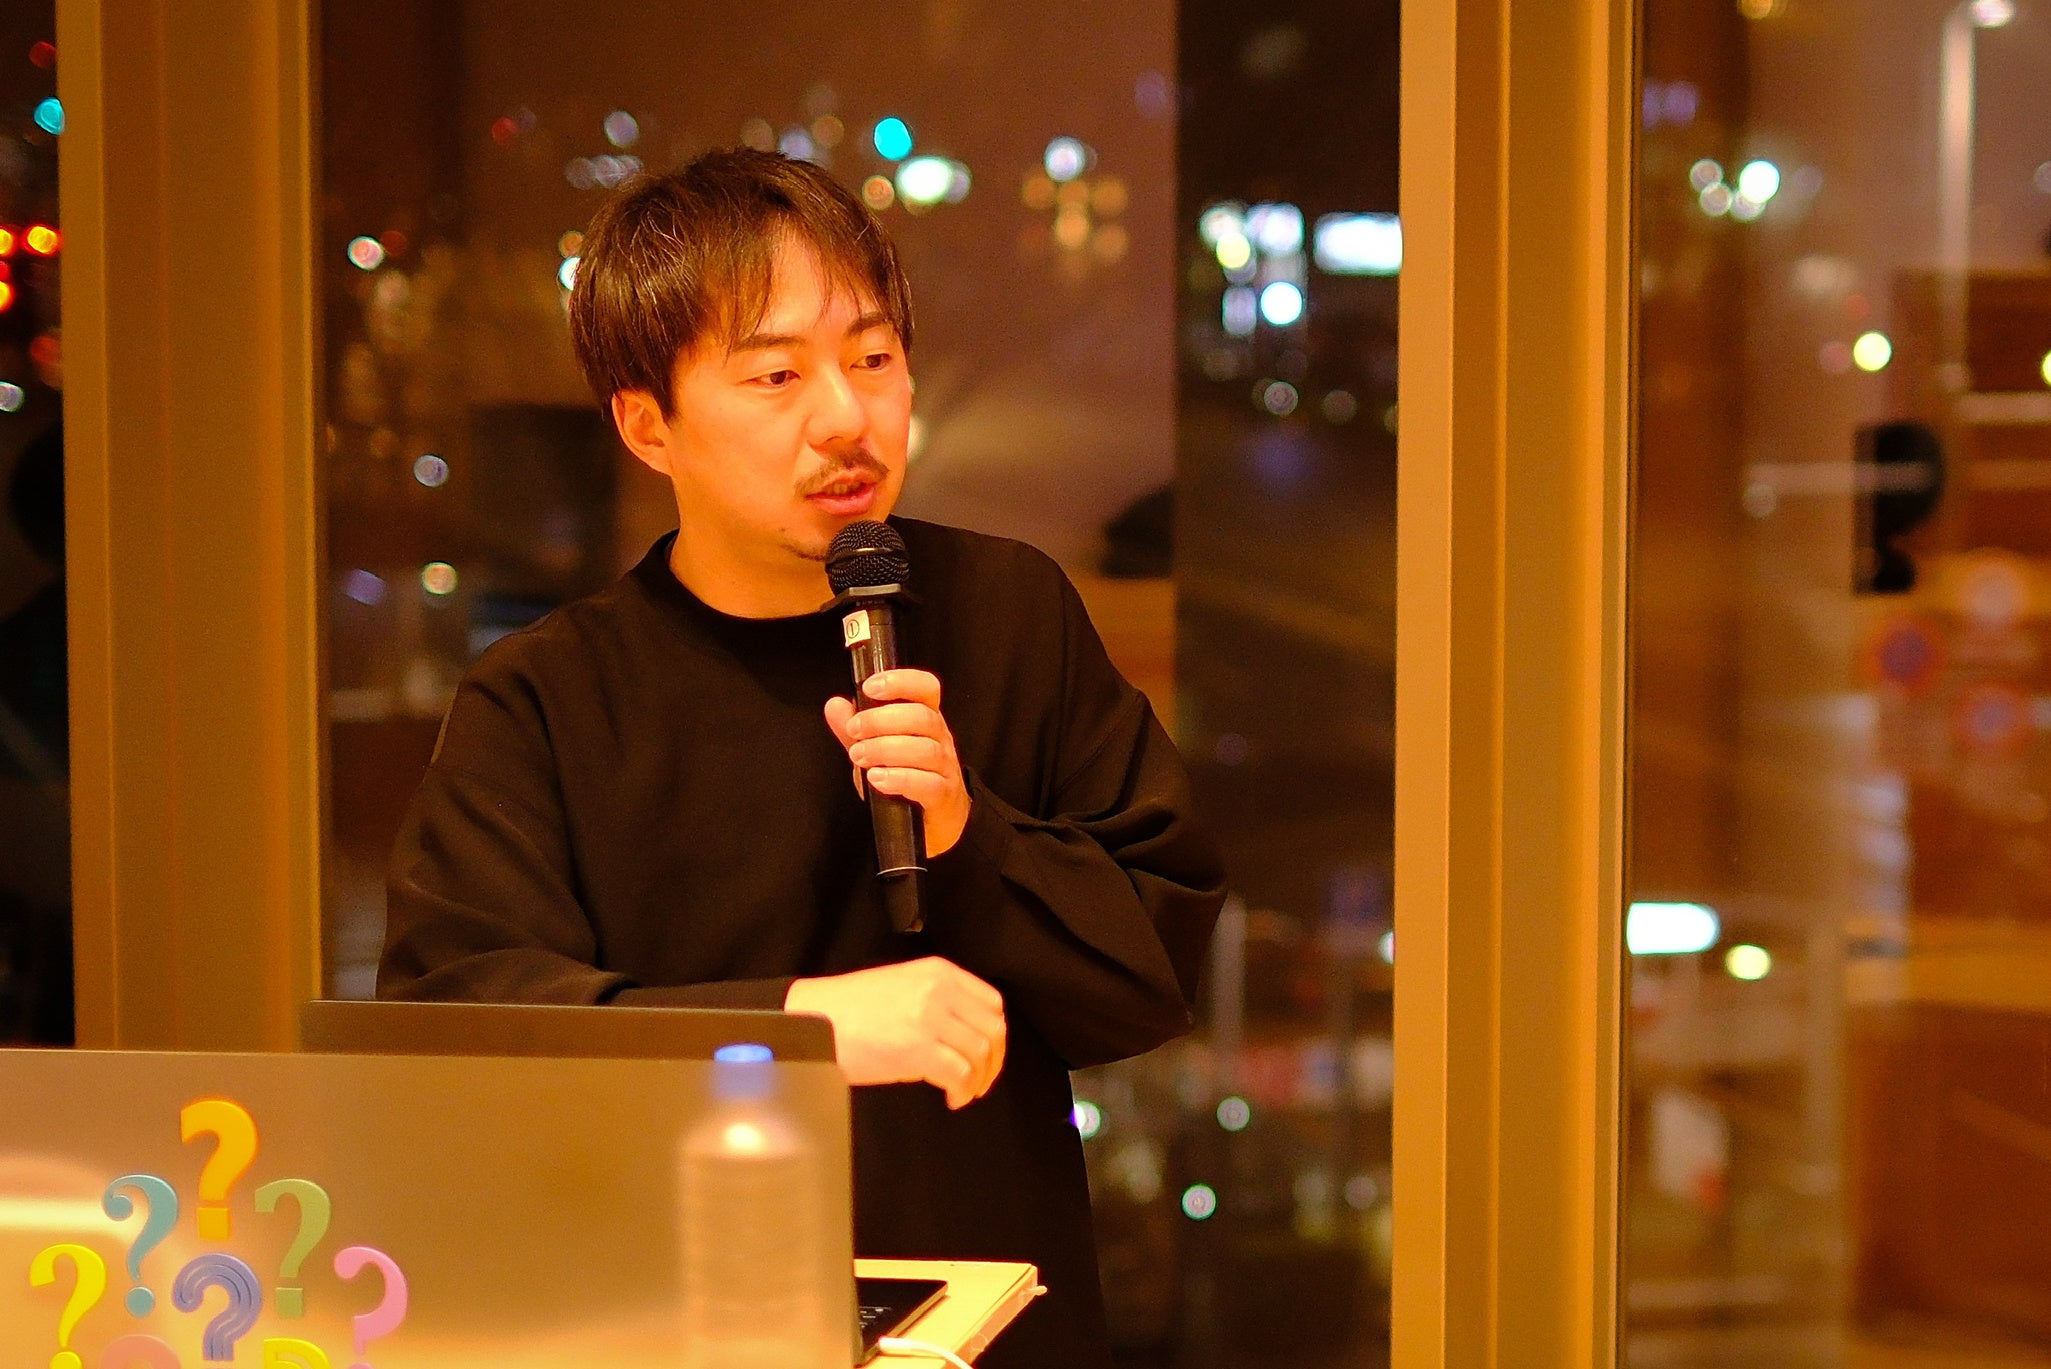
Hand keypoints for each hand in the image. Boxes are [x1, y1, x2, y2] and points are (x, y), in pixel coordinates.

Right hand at [785, 957, 1006, 1108]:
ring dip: (977, 1080)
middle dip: (993, 1061)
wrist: (814, 1022)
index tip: (988, 1053)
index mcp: (939, 972)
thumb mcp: (902, 987)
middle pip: (992, 1030)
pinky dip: (961, 1091)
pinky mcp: (919, 1049)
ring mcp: (930, 1019)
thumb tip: (962, 1034)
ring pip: (979, 1054)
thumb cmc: (849, 1009)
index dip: (995, 1033)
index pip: (991, 1002)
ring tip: (963, 1092)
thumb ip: (937, 1000)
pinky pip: (959, 1075)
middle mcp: (940, 990)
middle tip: (980, 1080)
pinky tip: (951, 1098)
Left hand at [823, 669, 971, 857]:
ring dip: (885, 749)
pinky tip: (877, 778)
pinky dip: (899, 778)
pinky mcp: (942, 795)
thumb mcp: (877, 750)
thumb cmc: (907, 778)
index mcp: (926, 719)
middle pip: (922, 717)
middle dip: (881, 720)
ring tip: (859, 756)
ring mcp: (945, 767)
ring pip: (924, 749)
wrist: (934, 820)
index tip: (870, 687)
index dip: (900, 681)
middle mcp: (940, 739)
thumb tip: (835, 705)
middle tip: (854, 730)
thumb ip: (855, 729)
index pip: (925, 688)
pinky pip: (926, 783)